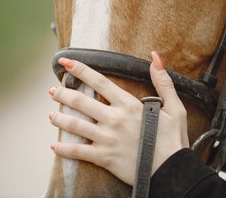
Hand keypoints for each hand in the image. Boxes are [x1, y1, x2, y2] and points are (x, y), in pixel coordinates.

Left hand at [48, 52, 188, 184]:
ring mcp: (106, 138)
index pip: (99, 82)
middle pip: (80, 102)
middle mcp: (114, 119)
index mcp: (129, 104)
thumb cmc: (173, 138)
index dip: (81, 70)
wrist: (171, 169)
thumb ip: (163, 81)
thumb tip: (155, 57)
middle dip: (63, 94)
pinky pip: (77, 151)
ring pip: (74, 125)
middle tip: (54, 92)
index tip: (66, 62)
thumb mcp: (174, 106)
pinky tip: (55, 145)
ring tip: (51, 115)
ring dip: (59, 118)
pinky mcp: (103, 157)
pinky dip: (63, 148)